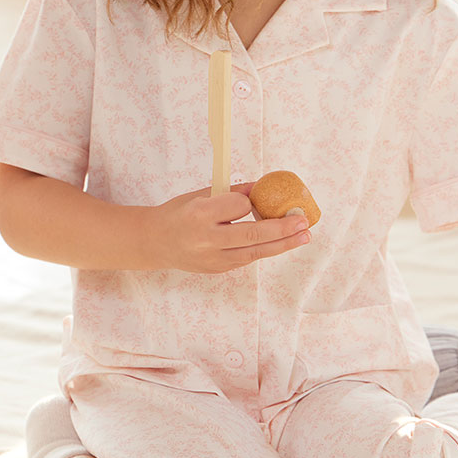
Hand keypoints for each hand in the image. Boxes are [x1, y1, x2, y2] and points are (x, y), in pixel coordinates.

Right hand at [147, 182, 311, 274]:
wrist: (154, 242)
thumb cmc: (179, 213)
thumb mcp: (200, 195)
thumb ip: (232, 193)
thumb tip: (262, 187)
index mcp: (199, 214)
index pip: (237, 207)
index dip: (249, 202)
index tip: (253, 199)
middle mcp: (206, 239)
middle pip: (251, 235)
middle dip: (281, 229)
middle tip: (303, 222)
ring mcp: (212, 259)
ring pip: (254, 252)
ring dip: (281, 244)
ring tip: (303, 236)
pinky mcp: (216, 270)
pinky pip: (245, 258)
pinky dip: (263, 249)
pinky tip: (279, 243)